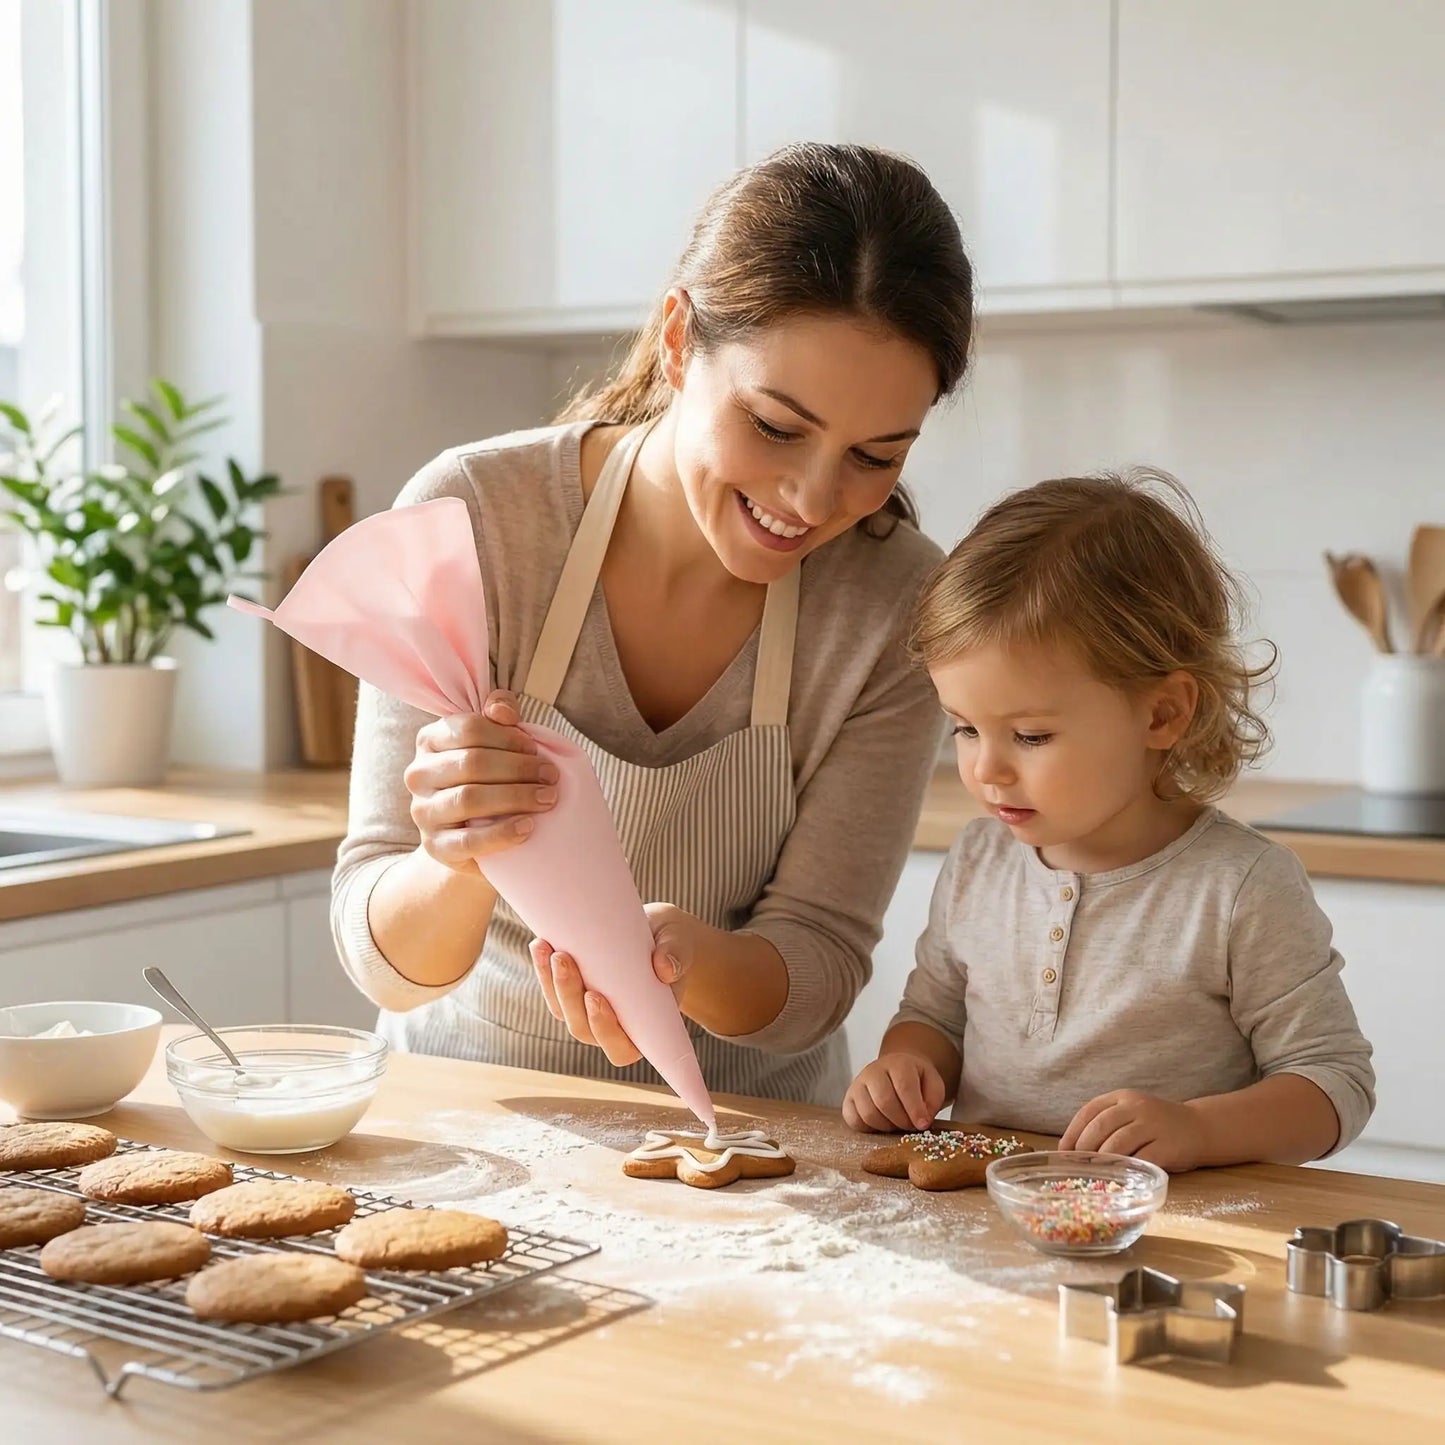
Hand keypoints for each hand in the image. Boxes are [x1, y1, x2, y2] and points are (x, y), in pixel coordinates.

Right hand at [405, 690, 557, 873]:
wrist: (470, 837)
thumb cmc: (487, 779)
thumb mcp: (494, 742)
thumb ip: (500, 713)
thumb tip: (502, 711)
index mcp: (430, 740)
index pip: (469, 728)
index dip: (508, 736)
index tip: (535, 748)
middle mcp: (418, 774)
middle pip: (472, 762)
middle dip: (519, 767)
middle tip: (552, 776)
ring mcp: (422, 812)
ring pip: (469, 798)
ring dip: (516, 797)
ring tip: (548, 799)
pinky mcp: (434, 846)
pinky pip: (468, 840)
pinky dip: (502, 834)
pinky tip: (529, 827)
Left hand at [528, 903, 705, 1066]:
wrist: (658, 931)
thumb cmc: (673, 944)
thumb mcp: (679, 943)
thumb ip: (677, 956)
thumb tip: (665, 967)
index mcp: (645, 1029)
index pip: (621, 1048)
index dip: (605, 1030)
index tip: (596, 998)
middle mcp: (612, 1028)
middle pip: (582, 1027)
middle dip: (569, 995)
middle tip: (565, 959)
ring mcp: (588, 1012)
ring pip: (562, 1010)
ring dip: (551, 982)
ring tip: (549, 948)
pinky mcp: (573, 992)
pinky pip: (552, 990)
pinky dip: (544, 969)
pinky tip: (541, 944)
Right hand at [842, 1053, 945, 1132]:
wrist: (896, 1071)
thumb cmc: (917, 1081)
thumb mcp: (933, 1085)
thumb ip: (933, 1101)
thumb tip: (921, 1121)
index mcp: (898, 1063)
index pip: (904, 1086)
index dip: (914, 1109)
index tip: (923, 1124)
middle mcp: (874, 1071)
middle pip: (884, 1101)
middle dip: (901, 1121)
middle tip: (910, 1126)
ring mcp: (858, 1084)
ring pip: (868, 1113)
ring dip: (886, 1126)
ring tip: (897, 1123)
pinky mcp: (848, 1099)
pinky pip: (853, 1120)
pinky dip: (869, 1129)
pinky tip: (881, 1124)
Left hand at [1059, 1089, 1208, 1172]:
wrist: (1201, 1127)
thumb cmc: (1158, 1125)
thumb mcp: (1131, 1113)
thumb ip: (1108, 1123)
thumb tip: (1073, 1148)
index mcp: (1123, 1097)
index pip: (1089, 1110)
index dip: (1072, 1131)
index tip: (1063, 1151)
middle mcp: (1137, 1107)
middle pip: (1100, 1126)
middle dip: (1083, 1147)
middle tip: (1077, 1165)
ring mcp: (1153, 1125)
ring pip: (1118, 1143)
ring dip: (1102, 1160)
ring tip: (1094, 1172)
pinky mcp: (1168, 1146)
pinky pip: (1141, 1159)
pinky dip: (1126, 1169)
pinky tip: (1120, 1177)